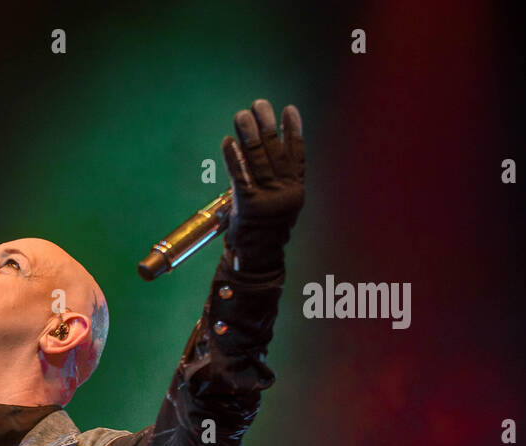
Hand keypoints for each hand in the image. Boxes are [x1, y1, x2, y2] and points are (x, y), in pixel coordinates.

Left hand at [220, 99, 304, 271]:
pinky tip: (228, 141)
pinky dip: (233, 156)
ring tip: (241, 115)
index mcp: (296, 191)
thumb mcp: (275, 207)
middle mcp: (286, 193)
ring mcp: (268, 199)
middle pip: (276, 151)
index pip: (297, 155)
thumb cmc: (262, 234)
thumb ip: (273, 183)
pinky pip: (240, 175)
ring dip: (248, 134)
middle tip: (259, 104)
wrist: (257, 262)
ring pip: (258, 159)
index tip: (289, 109)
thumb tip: (260, 153)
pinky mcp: (250, 205)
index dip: (294, 131)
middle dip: (267, 124)